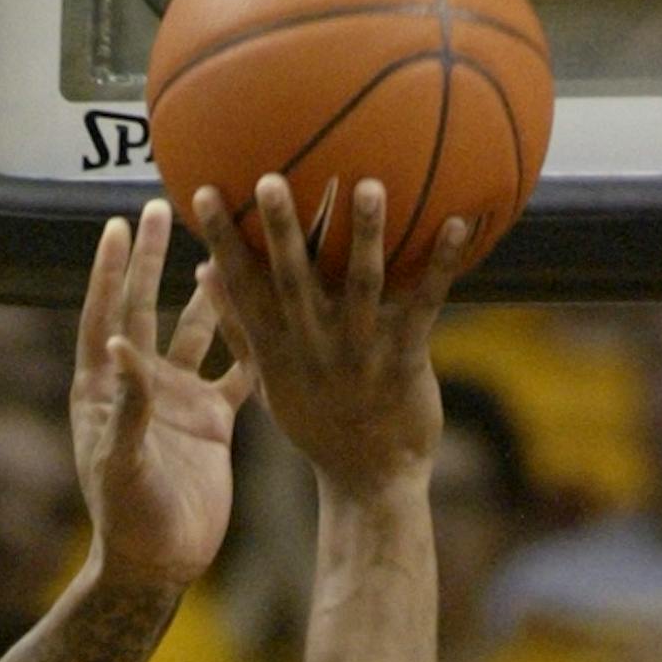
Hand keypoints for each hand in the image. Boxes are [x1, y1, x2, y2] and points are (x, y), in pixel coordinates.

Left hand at [72, 201, 254, 593]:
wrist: (161, 564)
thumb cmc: (128, 521)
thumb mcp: (123, 463)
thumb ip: (126, 405)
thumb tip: (120, 342)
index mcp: (106, 390)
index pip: (105, 316)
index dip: (109, 272)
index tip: (116, 225)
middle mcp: (140, 386)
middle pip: (144, 307)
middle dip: (150, 259)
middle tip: (161, 207)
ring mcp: (178, 400)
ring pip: (194, 330)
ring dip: (205, 288)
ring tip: (221, 240)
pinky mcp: (211, 421)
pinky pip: (234, 371)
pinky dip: (250, 340)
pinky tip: (274, 303)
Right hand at [190, 174, 462, 495]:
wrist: (371, 481)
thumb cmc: (318, 425)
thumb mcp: (269, 383)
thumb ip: (238, 328)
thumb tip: (205, 271)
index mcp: (279, 351)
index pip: (244, 290)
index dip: (223, 242)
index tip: (205, 193)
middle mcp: (316, 349)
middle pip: (295, 280)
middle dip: (283, 231)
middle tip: (271, 179)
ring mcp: (362, 354)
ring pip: (363, 285)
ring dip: (366, 235)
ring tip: (367, 186)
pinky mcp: (406, 359)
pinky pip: (425, 304)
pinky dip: (440, 264)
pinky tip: (457, 222)